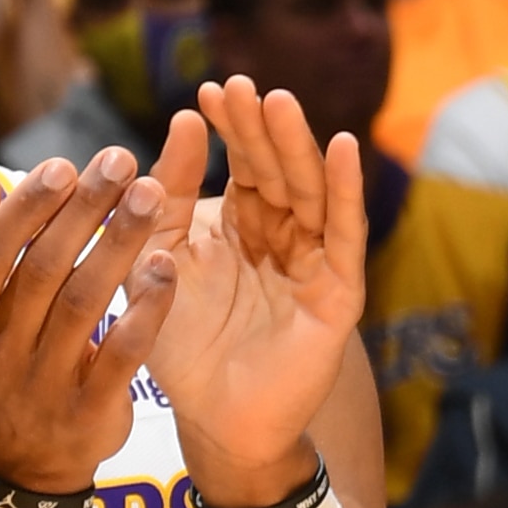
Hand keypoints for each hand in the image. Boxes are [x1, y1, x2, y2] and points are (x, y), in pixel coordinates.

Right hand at [0, 144, 178, 496]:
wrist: (23, 462)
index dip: (24, 211)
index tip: (63, 165)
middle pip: (42, 271)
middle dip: (84, 211)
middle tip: (120, 161)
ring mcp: (44, 384)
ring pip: (82, 305)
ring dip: (119, 244)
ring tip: (150, 194)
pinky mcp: (89, 412)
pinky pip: (121, 355)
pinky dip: (144, 310)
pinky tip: (164, 266)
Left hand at [146, 74, 366, 507]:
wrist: (213, 420)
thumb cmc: (184, 346)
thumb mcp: (160, 259)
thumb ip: (165, 198)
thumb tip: (182, 123)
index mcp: (243, 223)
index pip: (242, 162)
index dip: (230, 127)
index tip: (209, 92)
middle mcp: (283, 235)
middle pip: (277, 169)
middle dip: (261, 128)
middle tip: (243, 88)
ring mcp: (314, 261)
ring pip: (310, 191)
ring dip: (299, 147)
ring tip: (279, 104)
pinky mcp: (338, 292)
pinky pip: (345, 234)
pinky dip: (347, 192)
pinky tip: (343, 148)